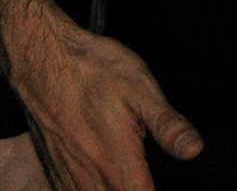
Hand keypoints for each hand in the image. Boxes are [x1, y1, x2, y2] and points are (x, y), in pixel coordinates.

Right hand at [7, 18, 201, 190]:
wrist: (43, 58)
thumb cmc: (94, 70)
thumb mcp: (141, 89)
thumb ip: (167, 126)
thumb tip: (194, 149)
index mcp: (118, 165)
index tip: (164, 184)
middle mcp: (91, 180)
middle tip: (145, 176)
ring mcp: (69, 178)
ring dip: (113, 190)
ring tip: (126, 177)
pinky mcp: (54, 171)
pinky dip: (89, 190)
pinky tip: (102, 178)